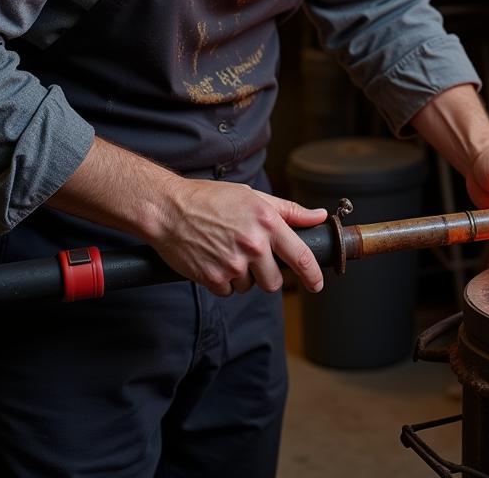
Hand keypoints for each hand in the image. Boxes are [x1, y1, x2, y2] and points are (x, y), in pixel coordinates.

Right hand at [154, 178, 326, 296]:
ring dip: (243, 276)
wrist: (169, 210)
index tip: (317, 283)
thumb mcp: (254, 197)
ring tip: (227, 252)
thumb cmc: (211, 199)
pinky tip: (213, 260)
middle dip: (267, 275)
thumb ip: (290, 211)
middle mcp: (253, 244)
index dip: (313, 275)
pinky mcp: (213, 278)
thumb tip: (318, 216)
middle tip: (252, 258)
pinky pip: (228, 291)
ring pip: (250, 286)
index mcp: (267, 222)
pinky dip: (223, 282)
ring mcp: (232, 264)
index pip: (301, 256)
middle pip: (274, 281)